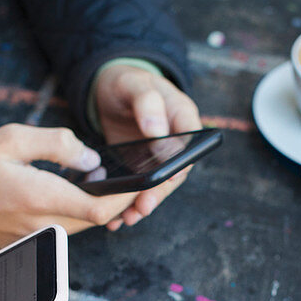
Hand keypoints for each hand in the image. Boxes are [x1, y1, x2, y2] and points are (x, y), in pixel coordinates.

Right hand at [0, 124, 137, 248]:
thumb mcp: (11, 138)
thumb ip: (57, 144)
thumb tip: (92, 160)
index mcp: (40, 197)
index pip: (100, 207)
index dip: (129, 195)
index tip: (147, 180)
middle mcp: (41, 225)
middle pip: (96, 218)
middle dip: (122, 199)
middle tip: (139, 177)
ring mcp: (34, 238)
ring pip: (81, 225)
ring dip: (100, 206)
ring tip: (113, 181)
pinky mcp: (26, 243)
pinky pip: (63, 228)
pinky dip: (78, 212)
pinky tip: (80, 192)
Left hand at [92, 64, 201, 229]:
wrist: (111, 92)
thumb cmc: (127, 82)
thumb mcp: (134, 83)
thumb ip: (147, 102)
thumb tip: (156, 130)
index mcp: (182, 117)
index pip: (189, 146)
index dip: (180, 165)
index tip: (167, 179)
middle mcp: (175, 142)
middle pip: (173, 173)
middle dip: (158, 193)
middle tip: (142, 207)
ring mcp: (158, 159)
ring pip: (155, 186)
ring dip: (142, 204)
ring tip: (127, 218)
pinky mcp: (141, 169)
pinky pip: (138, 189)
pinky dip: (127, 204)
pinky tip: (115, 218)